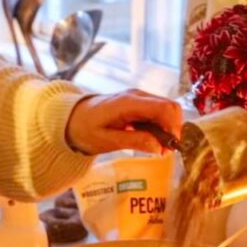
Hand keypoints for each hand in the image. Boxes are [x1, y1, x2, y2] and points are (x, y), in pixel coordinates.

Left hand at [65, 89, 182, 155]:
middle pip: (170, 106)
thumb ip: (134, 141)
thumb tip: (159, 147)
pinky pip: (158, 112)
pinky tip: (152, 140)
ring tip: (159, 148)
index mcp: (128, 103)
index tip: (171, 147)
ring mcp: (139, 98)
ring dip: (169, 129)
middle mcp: (137, 96)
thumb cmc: (86, 129)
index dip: (173, 127)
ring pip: (167, 109)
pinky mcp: (139, 103)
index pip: (164, 108)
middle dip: (174, 129)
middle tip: (166, 151)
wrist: (72, 118)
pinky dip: (161, 126)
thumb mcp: (107, 141)